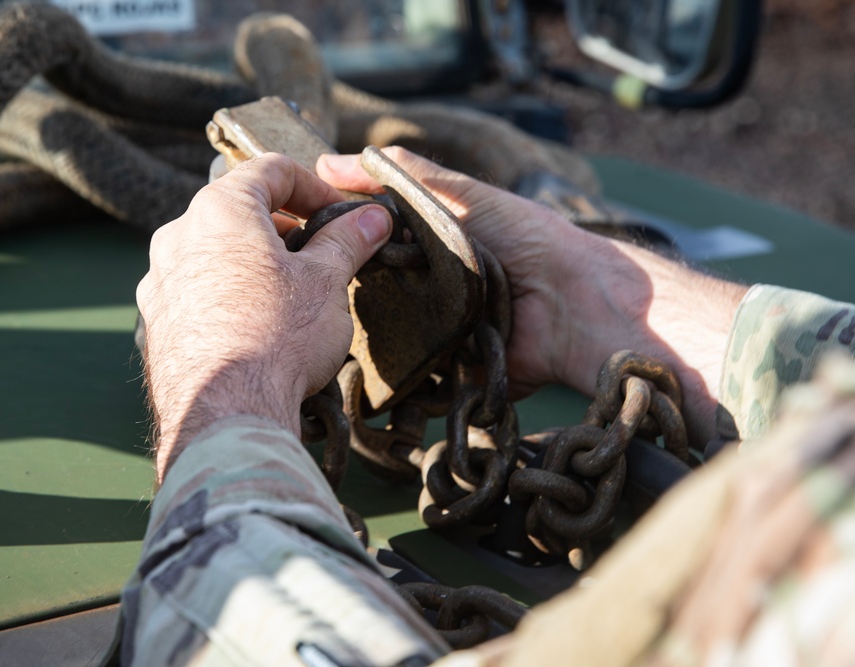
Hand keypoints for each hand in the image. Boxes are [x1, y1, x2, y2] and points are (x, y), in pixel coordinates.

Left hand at [137, 153, 390, 480]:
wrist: (227, 412)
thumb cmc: (277, 338)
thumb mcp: (327, 281)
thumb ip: (347, 241)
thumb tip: (372, 217)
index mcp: (220, 210)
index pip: (271, 170)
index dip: (315, 187)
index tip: (341, 216)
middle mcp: (178, 237)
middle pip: (238, 211)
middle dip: (284, 228)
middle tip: (320, 256)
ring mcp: (159, 282)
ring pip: (213, 254)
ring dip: (253, 263)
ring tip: (289, 296)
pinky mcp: (154, 324)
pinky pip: (195, 293)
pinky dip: (226, 296)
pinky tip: (255, 327)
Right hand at [319, 147, 746, 444]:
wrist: (575, 303)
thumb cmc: (525, 239)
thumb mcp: (462, 194)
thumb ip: (404, 176)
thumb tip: (327, 160)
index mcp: (430, 246)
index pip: (370, 244)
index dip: (339, 241)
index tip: (297, 240)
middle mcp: (429, 288)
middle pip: (371, 291)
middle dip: (344, 291)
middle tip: (305, 288)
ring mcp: (436, 331)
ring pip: (383, 333)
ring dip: (361, 332)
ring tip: (319, 326)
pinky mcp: (447, 371)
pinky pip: (408, 374)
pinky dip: (387, 372)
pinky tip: (352, 367)